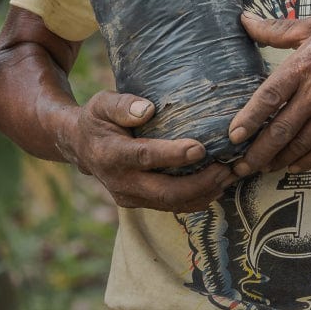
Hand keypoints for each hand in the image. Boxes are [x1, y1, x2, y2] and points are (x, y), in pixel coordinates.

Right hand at [71, 90, 235, 212]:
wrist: (81, 147)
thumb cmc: (97, 119)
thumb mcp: (102, 103)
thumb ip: (123, 105)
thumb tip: (149, 109)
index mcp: (111, 154)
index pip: (145, 157)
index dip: (173, 155)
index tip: (200, 147)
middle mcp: (121, 182)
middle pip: (165, 191)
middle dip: (200, 183)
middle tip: (226, 168)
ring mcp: (130, 197)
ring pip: (172, 203)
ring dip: (204, 193)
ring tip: (229, 176)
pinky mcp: (140, 203)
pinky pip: (172, 206)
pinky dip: (197, 198)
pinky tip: (216, 185)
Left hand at [227, 15, 310, 176]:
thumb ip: (275, 29)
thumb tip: (243, 20)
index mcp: (303, 66)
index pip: (270, 96)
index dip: (250, 118)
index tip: (233, 135)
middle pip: (282, 128)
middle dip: (258, 151)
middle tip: (239, 166)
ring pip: (300, 143)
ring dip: (277, 160)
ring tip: (259, 169)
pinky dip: (305, 161)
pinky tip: (290, 166)